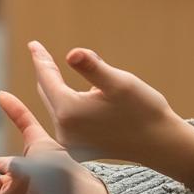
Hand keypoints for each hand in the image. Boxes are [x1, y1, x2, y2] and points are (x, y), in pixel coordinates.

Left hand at [29, 41, 193, 189]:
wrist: (161, 144)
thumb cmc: (143, 110)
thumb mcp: (119, 82)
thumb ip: (93, 67)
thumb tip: (72, 53)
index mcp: (69, 112)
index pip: (47, 78)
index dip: (41, 58)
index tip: (33, 44)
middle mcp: (64, 131)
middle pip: (48, 93)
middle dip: (47, 72)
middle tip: (41, 52)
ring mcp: (71, 143)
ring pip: (57, 106)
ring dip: (59, 88)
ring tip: (62, 71)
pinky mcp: (80, 149)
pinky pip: (66, 120)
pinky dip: (68, 104)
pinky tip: (80, 96)